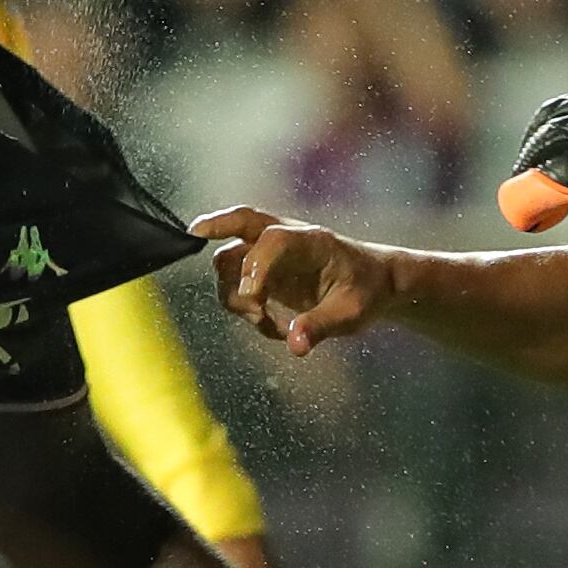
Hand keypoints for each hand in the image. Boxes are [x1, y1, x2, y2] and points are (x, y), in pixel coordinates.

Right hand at [198, 205, 399, 354]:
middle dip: (215, 225)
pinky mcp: (266, 272)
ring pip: (231, 260)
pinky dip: (245, 308)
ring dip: (236, 295)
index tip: (254, 301)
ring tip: (266, 323)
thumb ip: (321, 326)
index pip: (273, 239)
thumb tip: (295, 346)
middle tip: (191, 234)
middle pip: (241, 221)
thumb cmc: (367, 291)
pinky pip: (238, 284)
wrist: (376, 284)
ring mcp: (273, 255)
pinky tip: (271, 326)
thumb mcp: (351, 314)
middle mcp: (287, 239)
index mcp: (312, 241)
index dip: (255, 266)